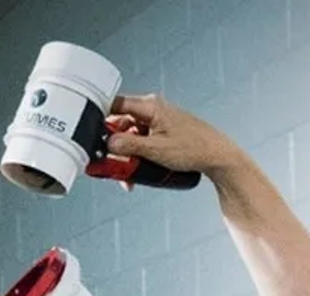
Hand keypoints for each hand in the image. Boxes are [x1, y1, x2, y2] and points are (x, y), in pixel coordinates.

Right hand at [105, 94, 247, 183]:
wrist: (218, 156)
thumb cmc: (194, 149)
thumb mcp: (156, 150)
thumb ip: (129, 146)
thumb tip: (108, 144)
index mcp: (151, 106)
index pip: (115, 105)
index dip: (100, 118)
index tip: (91, 134)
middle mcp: (153, 110)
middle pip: (121, 124)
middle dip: (114, 146)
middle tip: (109, 164)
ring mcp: (158, 121)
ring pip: (130, 136)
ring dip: (125, 156)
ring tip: (128, 177)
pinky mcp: (162, 132)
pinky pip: (141, 142)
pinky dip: (136, 156)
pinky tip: (139, 172)